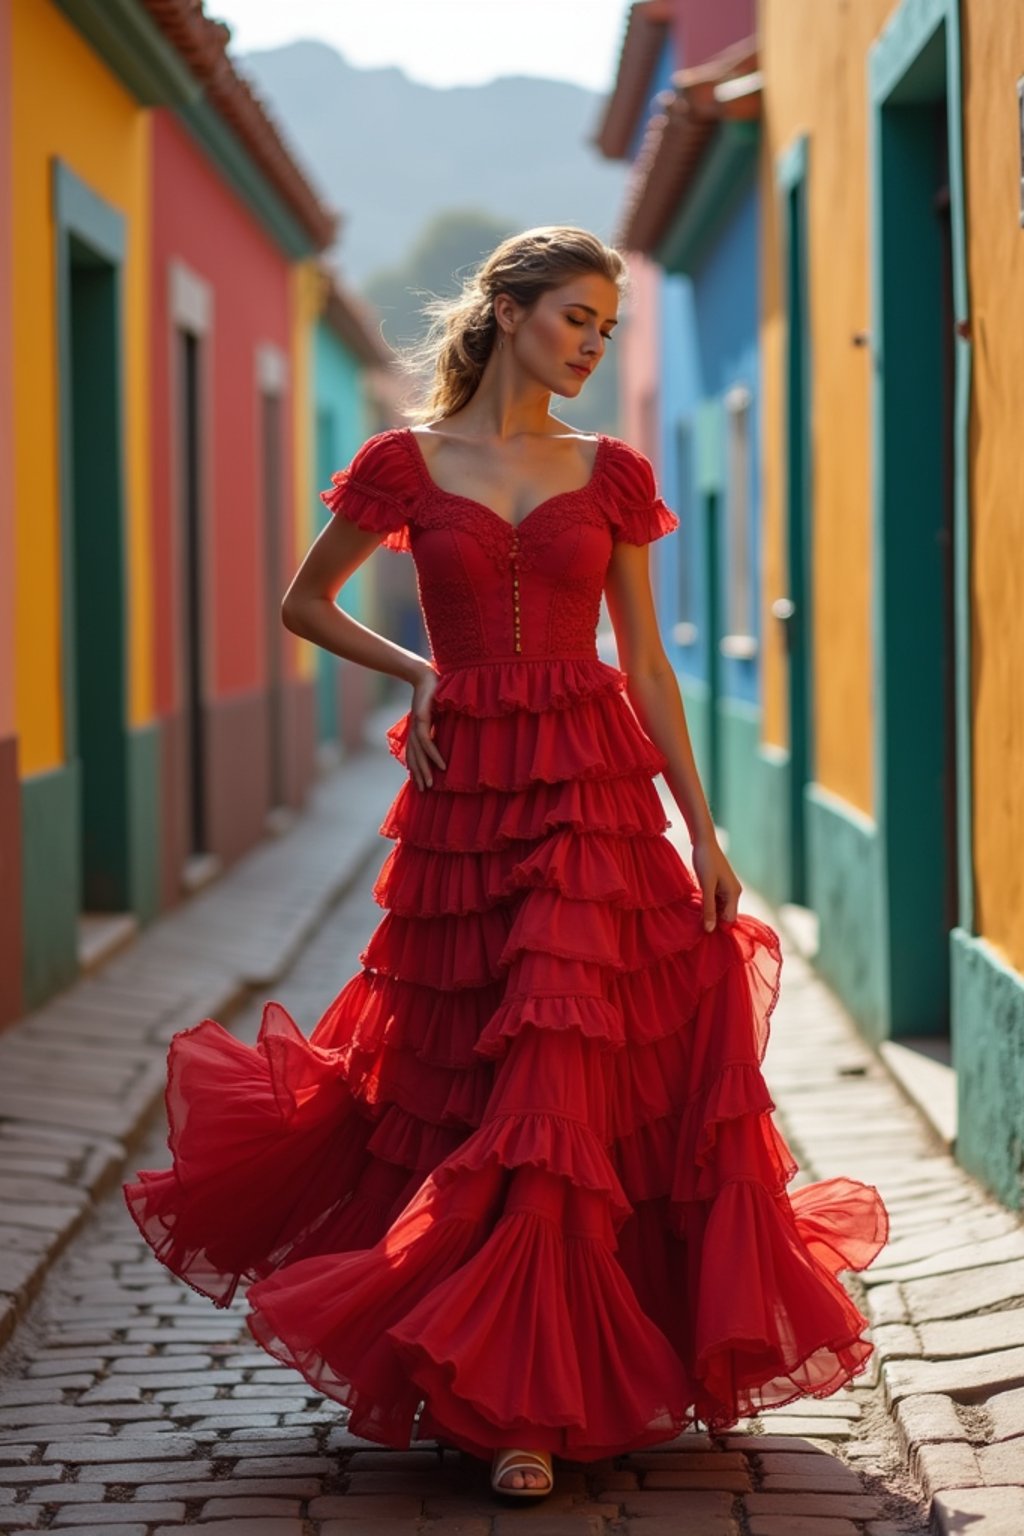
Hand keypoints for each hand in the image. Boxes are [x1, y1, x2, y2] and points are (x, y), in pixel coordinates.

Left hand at [405, 666, 446, 790]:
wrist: (425, 673)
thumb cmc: (435, 691)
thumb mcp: (439, 711)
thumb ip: (441, 723)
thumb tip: (452, 734)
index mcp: (418, 729)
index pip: (415, 753)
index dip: (416, 768)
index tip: (421, 782)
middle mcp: (415, 730)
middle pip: (414, 757)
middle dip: (419, 775)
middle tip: (424, 791)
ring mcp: (417, 725)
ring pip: (419, 753)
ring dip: (425, 770)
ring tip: (430, 785)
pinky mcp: (421, 719)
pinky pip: (427, 741)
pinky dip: (433, 754)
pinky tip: (442, 765)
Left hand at [691, 836, 741, 930]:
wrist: (704, 842)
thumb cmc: (705, 862)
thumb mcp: (706, 886)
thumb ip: (709, 908)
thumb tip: (710, 930)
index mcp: (734, 894)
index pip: (730, 920)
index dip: (717, 927)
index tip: (702, 930)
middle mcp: (734, 893)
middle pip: (726, 916)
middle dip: (713, 921)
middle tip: (697, 924)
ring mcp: (728, 889)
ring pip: (720, 909)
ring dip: (710, 913)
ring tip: (696, 916)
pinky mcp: (721, 886)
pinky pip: (716, 902)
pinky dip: (708, 905)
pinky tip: (698, 906)